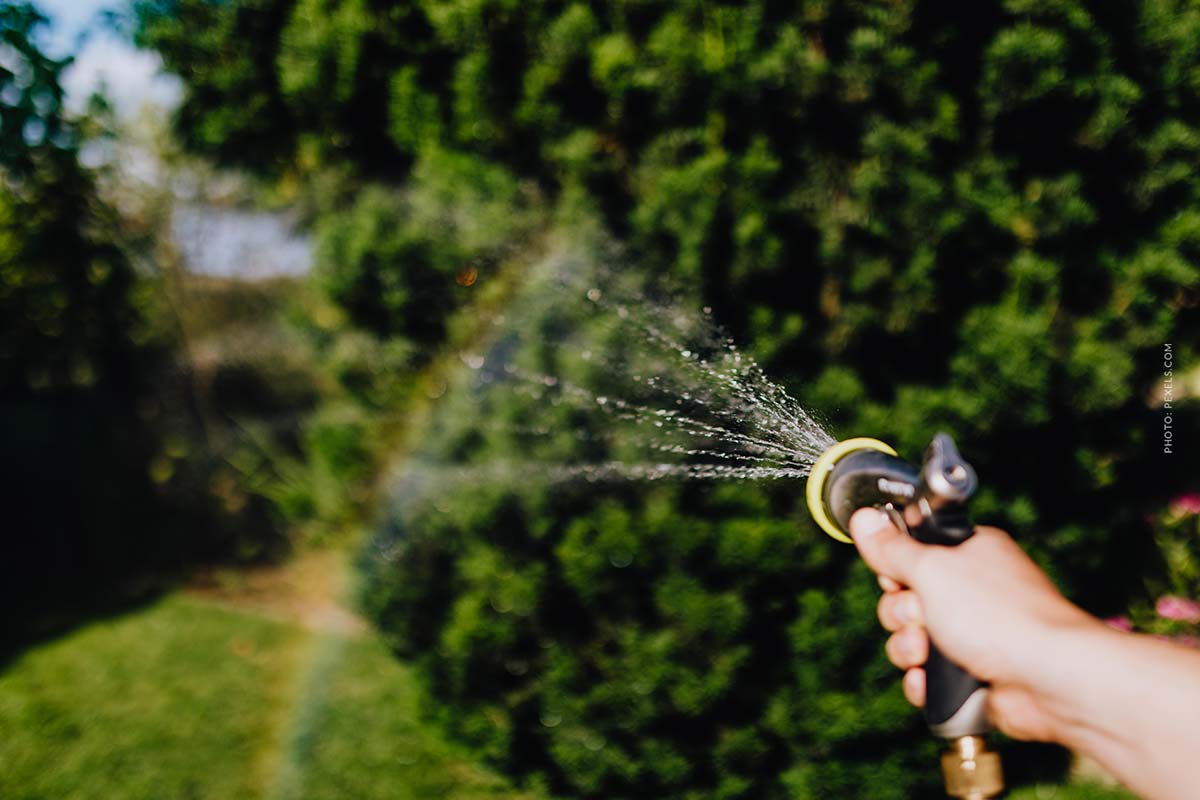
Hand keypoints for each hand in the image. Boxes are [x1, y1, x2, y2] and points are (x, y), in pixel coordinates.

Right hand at [848, 508, 1099, 742]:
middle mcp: (972, 591)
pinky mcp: (972, 672)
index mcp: (969, 554)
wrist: (1048, 679)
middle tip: (919, 617)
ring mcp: (974, 633)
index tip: (895, 576)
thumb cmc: (1000, 615)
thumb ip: (893, 548)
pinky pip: (928, 674)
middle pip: (905, 598)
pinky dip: (923, 681)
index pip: (913, 551)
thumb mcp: (932, 569)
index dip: (895, 567)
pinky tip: (929, 681)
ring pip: (912, 638)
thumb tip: (863, 517)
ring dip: (907, 648)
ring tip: (926, 653)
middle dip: (900, 614)